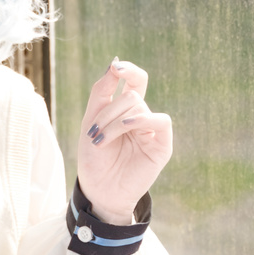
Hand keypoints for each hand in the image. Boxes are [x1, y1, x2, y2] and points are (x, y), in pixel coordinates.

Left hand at [76, 58, 172, 224]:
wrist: (98, 191)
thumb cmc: (94, 159)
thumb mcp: (90, 121)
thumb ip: (102, 92)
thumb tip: (115, 63)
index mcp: (125, 110)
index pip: (135, 81)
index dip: (129, 70)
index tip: (117, 66)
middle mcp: (142, 118)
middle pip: (131, 96)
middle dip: (108, 112)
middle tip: (94, 133)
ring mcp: (153, 131)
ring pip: (139, 107)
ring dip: (115, 121)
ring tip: (100, 140)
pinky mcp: (162, 145)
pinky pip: (161, 121)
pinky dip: (142, 119)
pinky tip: (127, 126)